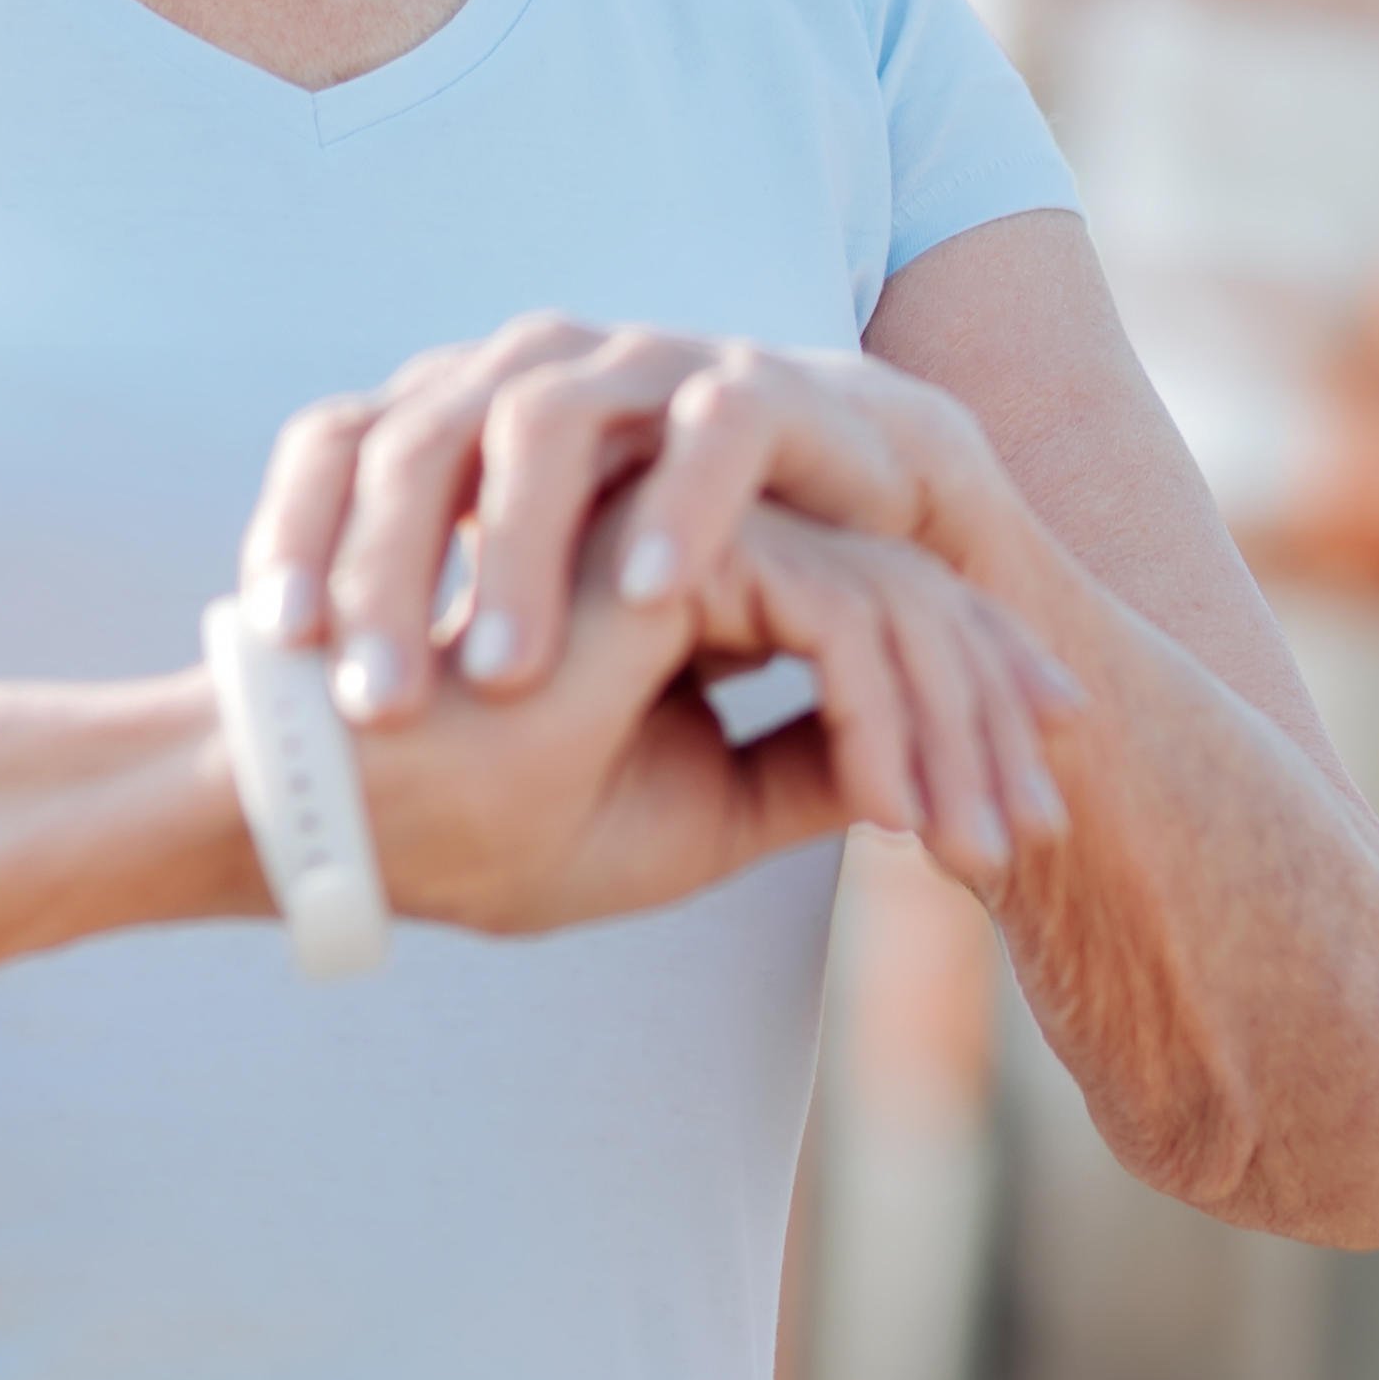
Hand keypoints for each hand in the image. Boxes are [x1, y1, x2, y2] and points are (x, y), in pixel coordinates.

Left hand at [235, 312, 1046, 725]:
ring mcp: (642, 369)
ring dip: (517, 549)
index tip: (274, 649)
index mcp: (457, 415)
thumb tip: (284, 725)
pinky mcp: (757, 389)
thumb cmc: (664, 581)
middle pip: (422, 439)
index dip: (294, 531)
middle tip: (376, 704)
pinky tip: (652, 599)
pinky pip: (710, 432)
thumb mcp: (533, 609)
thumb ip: (430, 631)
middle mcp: (534, 375)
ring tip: (504, 677)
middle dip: (388, 572)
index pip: (337, 442)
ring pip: (548, 425)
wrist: (857, 510)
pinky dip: (679, 507)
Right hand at [344, 506, 1074, 926]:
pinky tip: (901, 818)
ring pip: (889, 598)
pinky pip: (831, 615)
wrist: (335, 820)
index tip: (1021, 827)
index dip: (965, 721)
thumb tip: (917, 776)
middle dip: (994, 721)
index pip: (880, 621)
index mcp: (706, 589)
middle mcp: (701, 537)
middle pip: (909, 597)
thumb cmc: (475, 827)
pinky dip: (884, 719)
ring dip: (953, 730)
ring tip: (982, 850)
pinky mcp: (661, 550)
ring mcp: (681, 529)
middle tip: (1042, 835)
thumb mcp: (684, 822)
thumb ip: (797, 776)